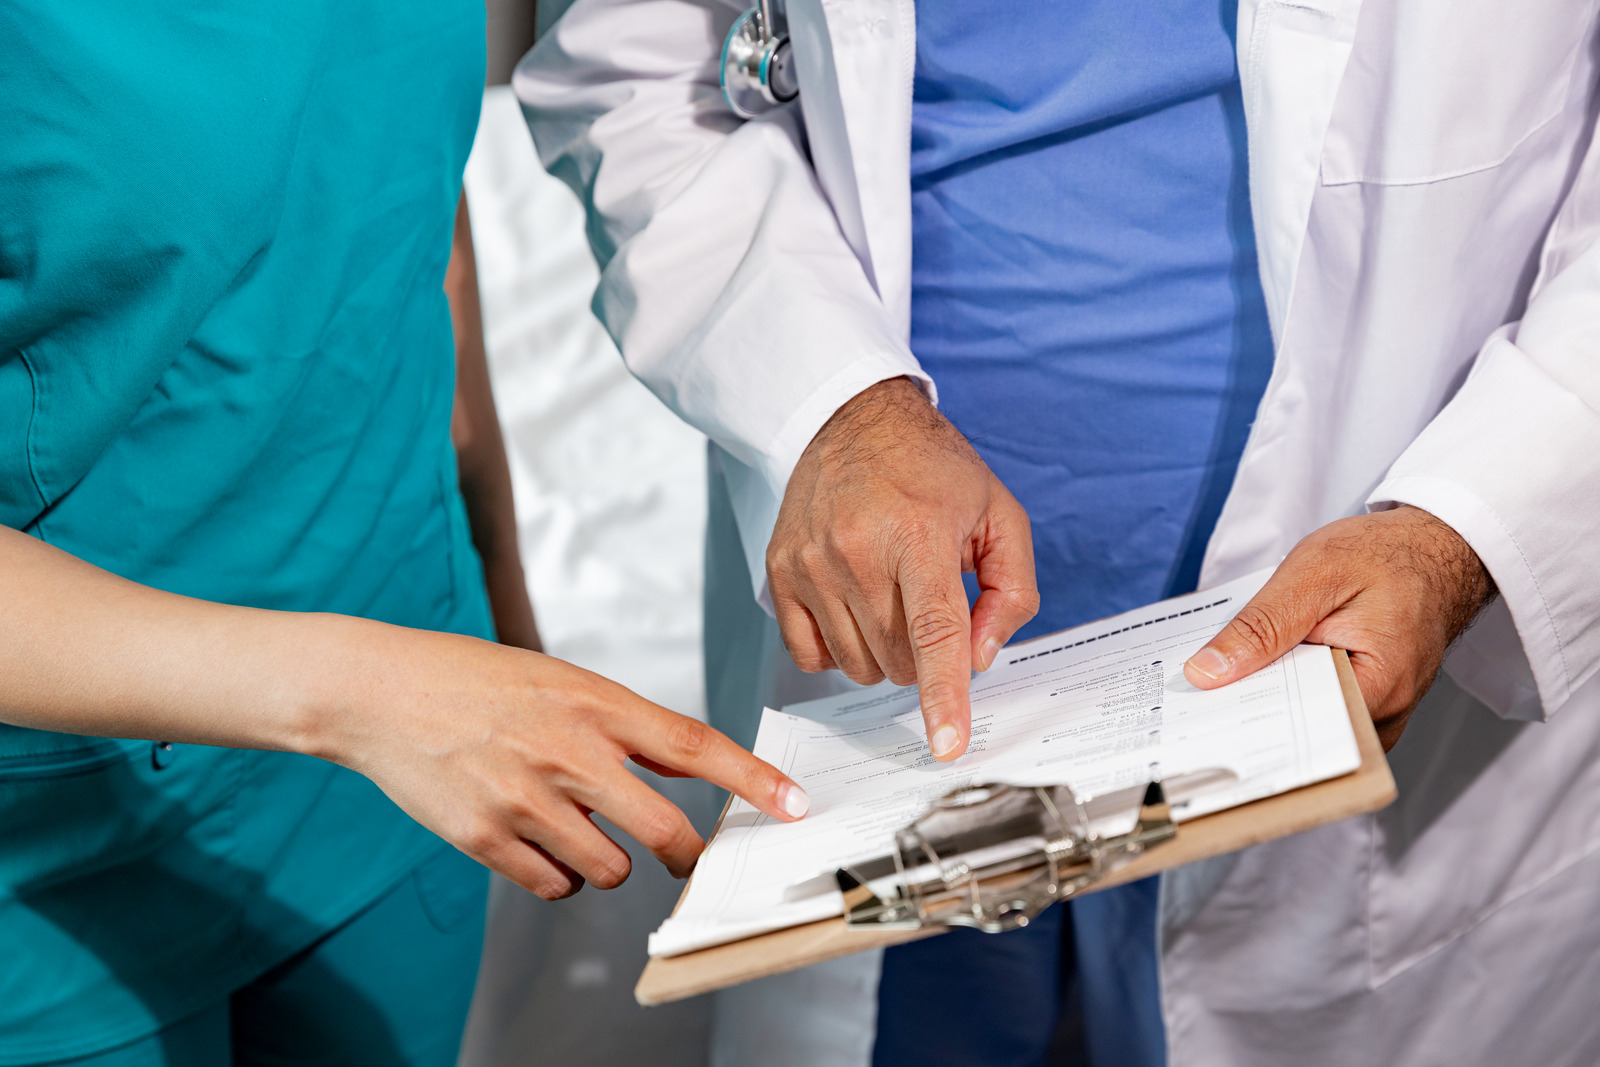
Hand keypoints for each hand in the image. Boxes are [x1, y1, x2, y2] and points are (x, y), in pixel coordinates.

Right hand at [315, 621, 809, 899]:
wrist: (382, 691)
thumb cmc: (478, 681)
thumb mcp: (561, 680)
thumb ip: (619, 724)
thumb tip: (677, 768)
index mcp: (595, 703)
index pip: (693, 744)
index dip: (751, 779)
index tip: (793, 803)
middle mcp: (568, 752)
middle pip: (663, 831)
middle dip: (686, 856)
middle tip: (687, 857)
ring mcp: (526, 800)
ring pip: (609, 869)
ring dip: (606, 860)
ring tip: (570, 824)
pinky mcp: (486, 839)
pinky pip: (556, 886)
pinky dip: (558, 875)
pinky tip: (535, 839)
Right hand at [767, 378, 1038, 761]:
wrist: (853, 420)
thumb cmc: (932, 469)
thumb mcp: (999, 515)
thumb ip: (1011, 592)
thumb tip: (982, 658)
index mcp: (918, 533)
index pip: (933, 631)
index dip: (944, 696)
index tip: (946, 745)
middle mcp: (857, 550)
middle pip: (899, 659)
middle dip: (927, 656)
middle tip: (931, 608)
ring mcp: (811, 564)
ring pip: (858, 666)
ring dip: (885, 656)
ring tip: (893, 600)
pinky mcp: (780, 573)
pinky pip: (810, 656)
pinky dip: (841, 650)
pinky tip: (855, 609)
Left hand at [1182, 505, 1495, 749]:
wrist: (1433, 549)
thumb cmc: (1385, 556)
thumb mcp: (1313, 575)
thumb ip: (1261, 627)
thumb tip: (1207, 673)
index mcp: (1378, 687)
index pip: (1299, 730)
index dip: (1245, 725)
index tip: (1195, 721)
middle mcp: (1384, 715)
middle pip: (1299, 732)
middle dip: (1245, 717)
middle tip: (1190, 707)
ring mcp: (1377, 712)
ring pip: (1303, 720)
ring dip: (1261, 702)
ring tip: (1212, 689)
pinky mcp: (1365, 701)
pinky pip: (1314, 705)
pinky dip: (1282, 690)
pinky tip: (1249, 675)